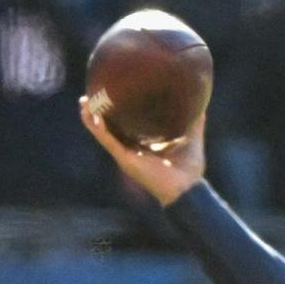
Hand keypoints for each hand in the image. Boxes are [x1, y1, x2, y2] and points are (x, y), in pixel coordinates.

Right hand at [78, 96, 205, 206]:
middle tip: (91, 95)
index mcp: (143, 145)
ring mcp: (126, 154)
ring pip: (102, 133)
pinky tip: (90, 115)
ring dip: (91, 118)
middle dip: (98, 113)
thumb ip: (194, 122)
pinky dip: (97, 128)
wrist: (187, 189)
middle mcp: (131, 149)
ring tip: (84, 101)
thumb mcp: (191, 139)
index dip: (117, 113)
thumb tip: (201, 103)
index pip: (126, 127)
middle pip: (109, 129)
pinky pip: (107, 140)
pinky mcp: (125, 159)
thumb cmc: (189, 169)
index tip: (111, 94)